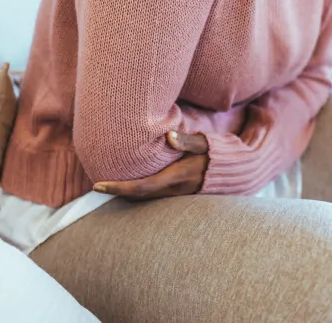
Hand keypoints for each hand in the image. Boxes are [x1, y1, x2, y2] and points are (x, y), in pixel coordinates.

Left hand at [92, 130, 208, 199]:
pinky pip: (153, 194)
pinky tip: (130, 182)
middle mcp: (173, 190)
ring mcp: (176, 194)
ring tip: (107, 184)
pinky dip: (138, 191)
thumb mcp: (204, 143)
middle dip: (117, 192)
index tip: (97, 186)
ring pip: (145, 197)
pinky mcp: (177, 193)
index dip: (118, 188)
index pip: (141, 187)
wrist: (235, 172)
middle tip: (96, 186)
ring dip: (126, 192)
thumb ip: (187, 140)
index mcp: (176, 178)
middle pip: (138, 196)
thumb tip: (169, 135)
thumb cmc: (217, 155)